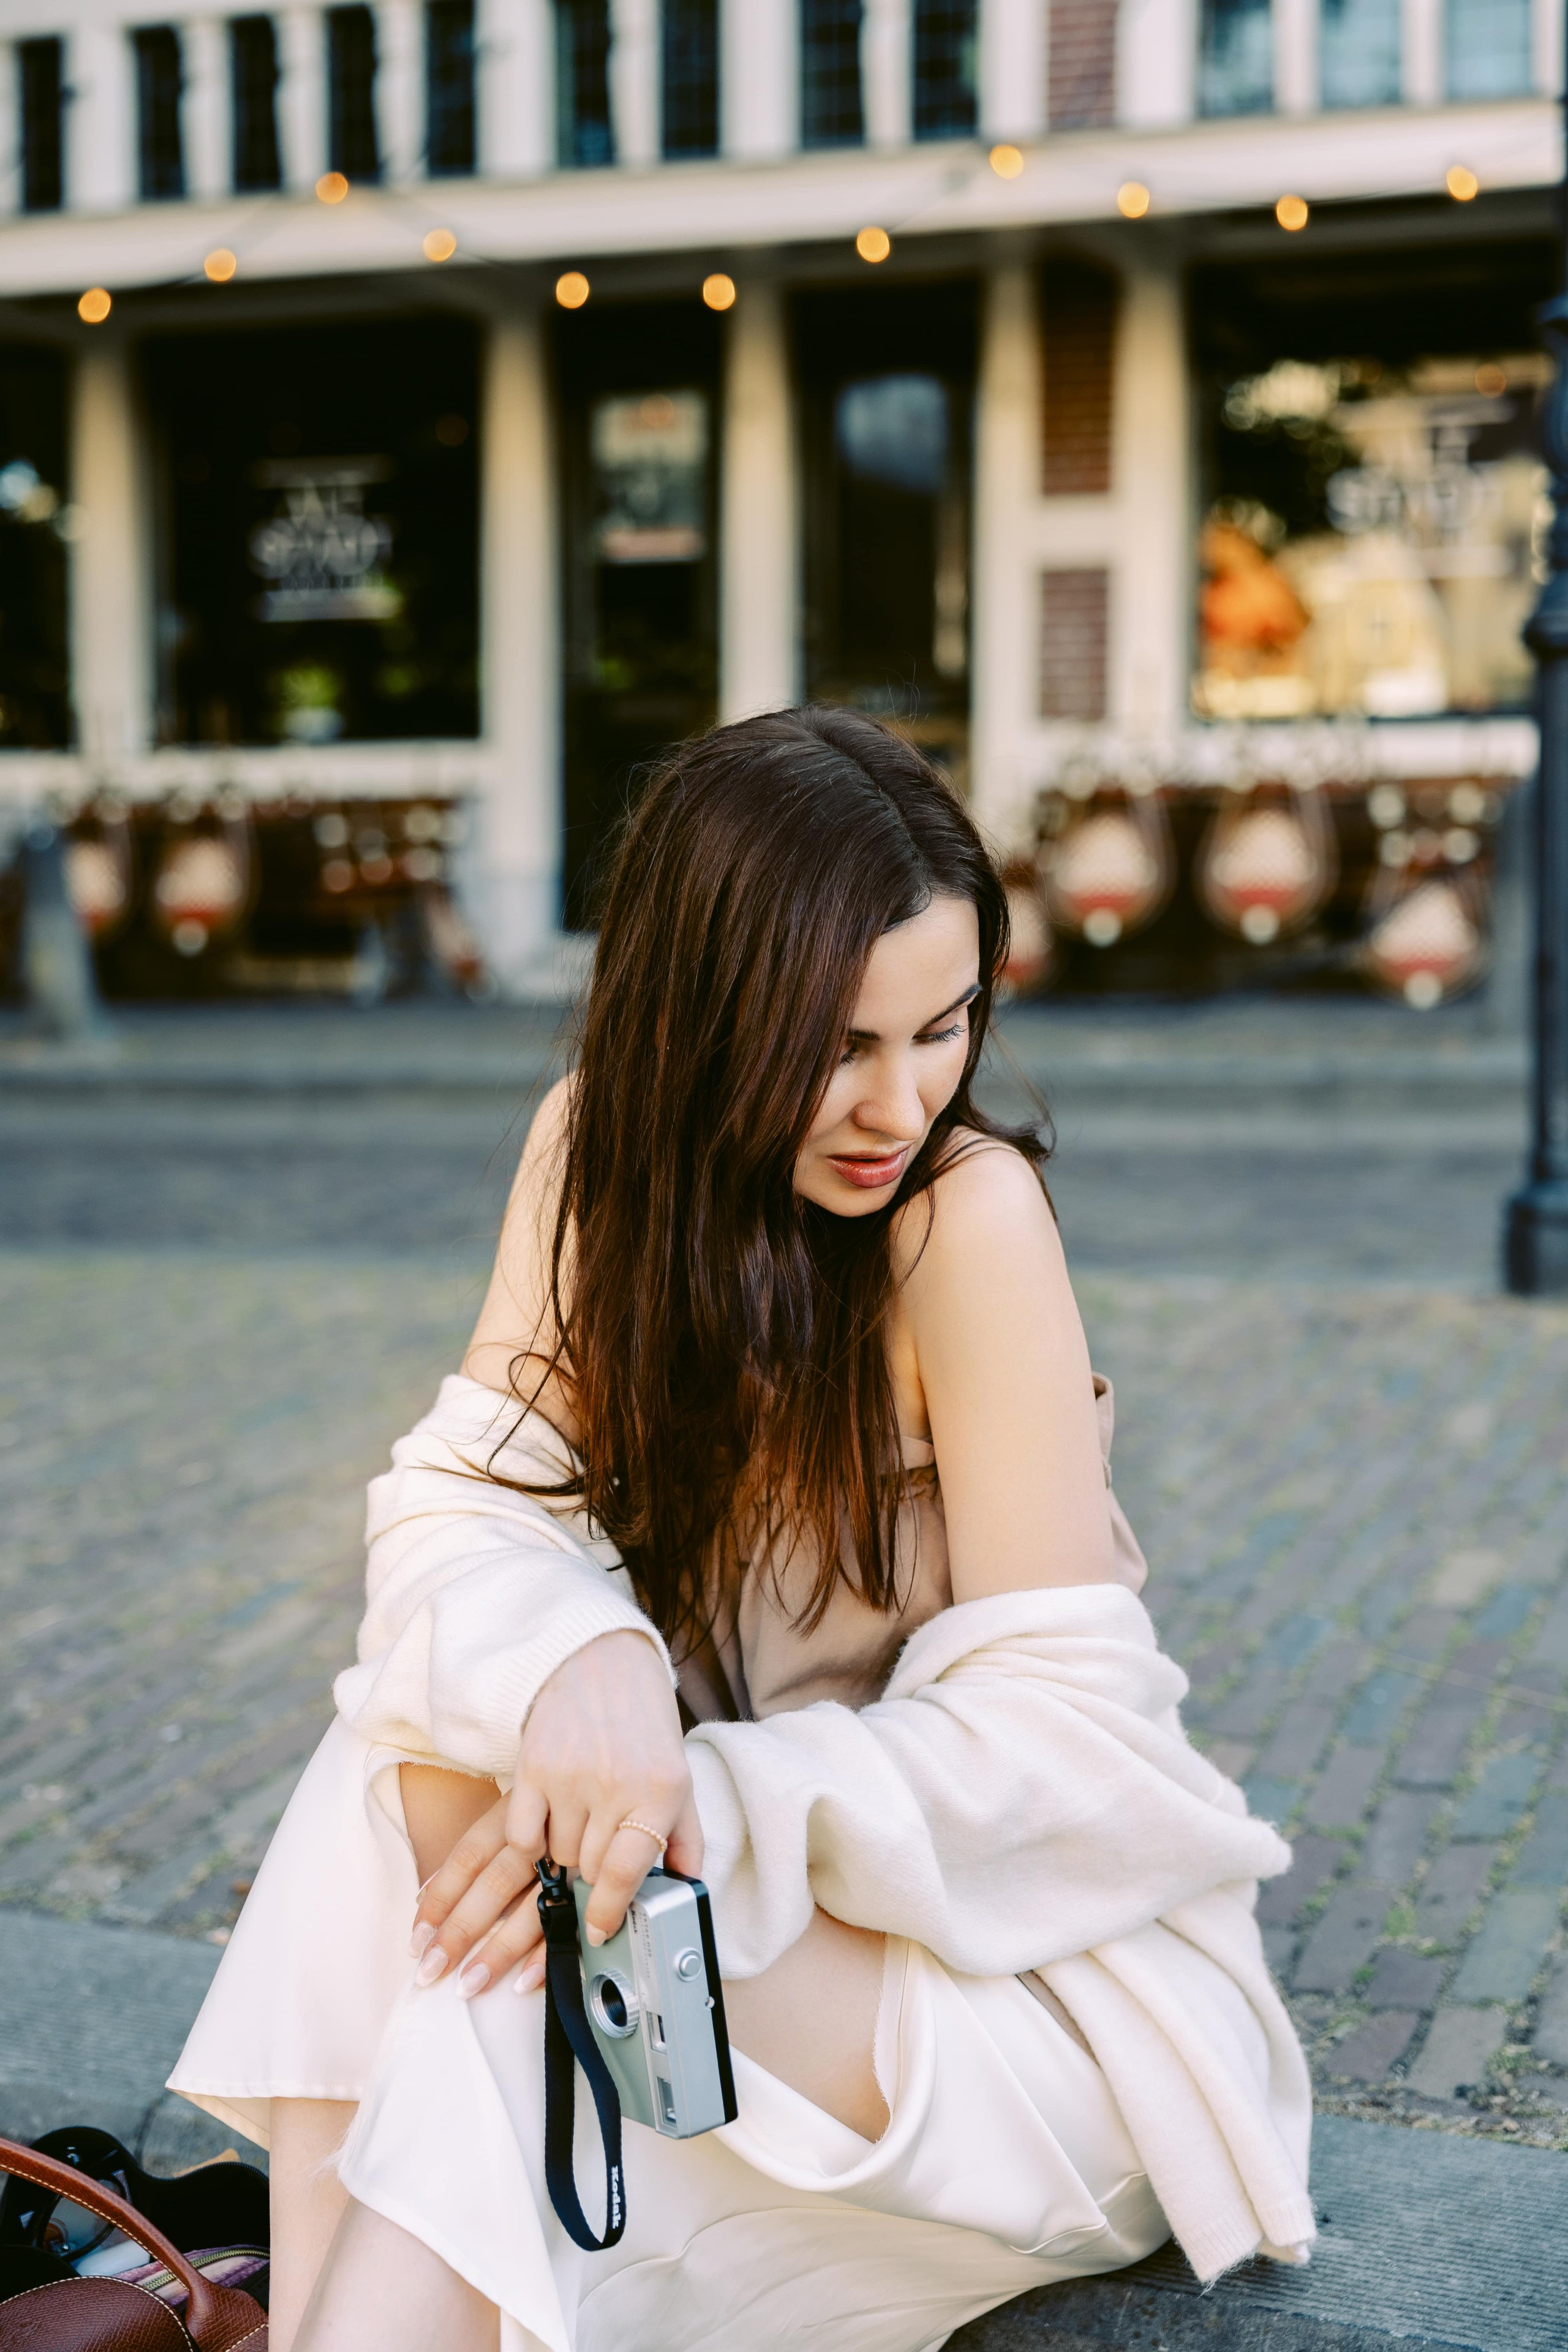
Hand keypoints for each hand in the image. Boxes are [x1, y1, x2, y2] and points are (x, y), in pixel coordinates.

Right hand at [408, 1629, 698, 1996]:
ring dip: (495, 1908)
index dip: (611, 1907)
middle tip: (490, 1975)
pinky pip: (508, 1834)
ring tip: (450, 1958)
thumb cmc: (645, 1730)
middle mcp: (611, 1789)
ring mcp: (567, 1780)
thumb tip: (684, 1898)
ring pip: (534, 1862)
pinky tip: (461, 1896)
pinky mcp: (532, 1771)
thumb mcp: (680, 1783)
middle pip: (574, 1875)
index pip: (629, 1867)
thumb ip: (683, 1843)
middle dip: (534, 1927)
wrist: (602, 1661)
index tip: (595, 1934)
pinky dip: (491, 1866)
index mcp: (658, 1795)